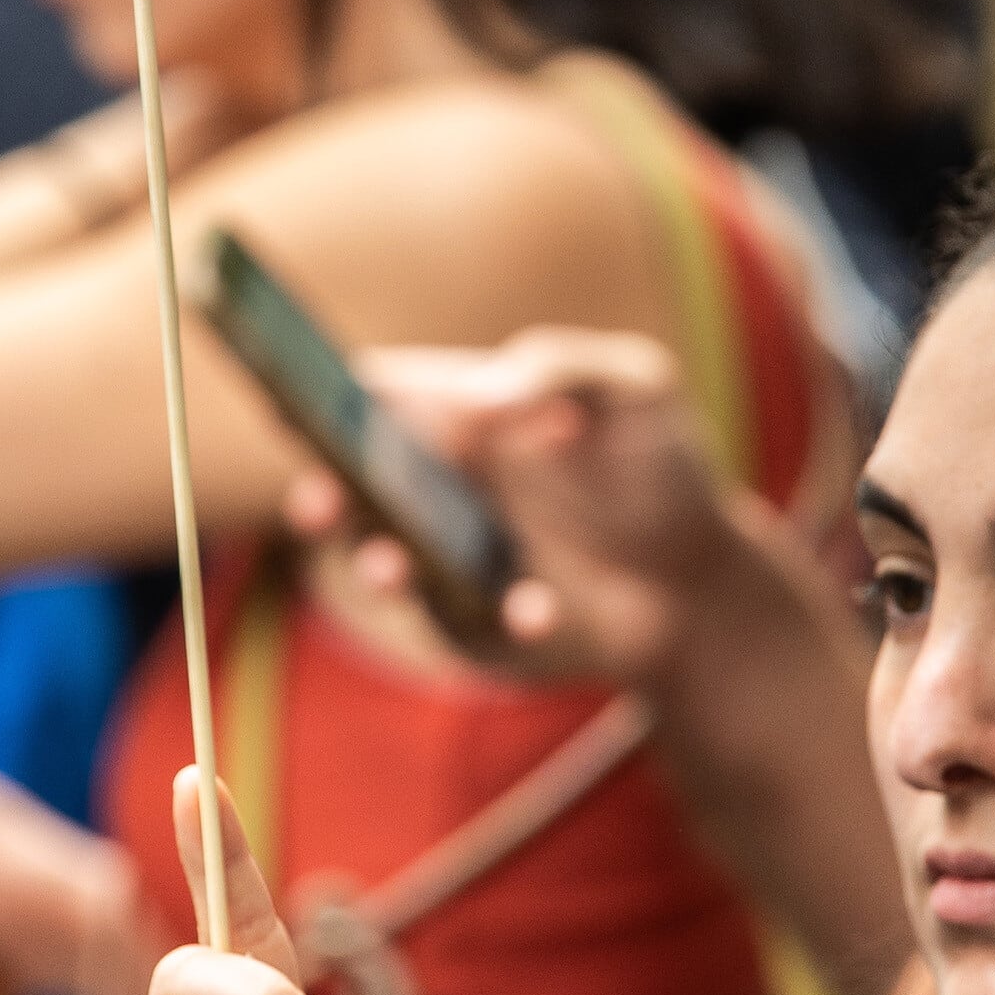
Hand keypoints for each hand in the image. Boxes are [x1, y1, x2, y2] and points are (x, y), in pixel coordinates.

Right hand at [304, 330, 762, 689]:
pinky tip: (540, 607)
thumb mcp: (637, 388)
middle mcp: (438, 483)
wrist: (703, 578)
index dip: (320, 392)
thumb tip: (480, 399)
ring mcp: (450, 557)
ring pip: (382, 561)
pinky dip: (491, 617)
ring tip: (395, 569)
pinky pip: (461, 625)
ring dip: (376, 565)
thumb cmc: (660, 462)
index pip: (369, 394)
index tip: (291, 399)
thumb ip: (562, 369)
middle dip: (321, 492)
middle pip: (349, 483)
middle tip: (320, 501)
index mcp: (457, 409)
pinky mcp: (477, 623)